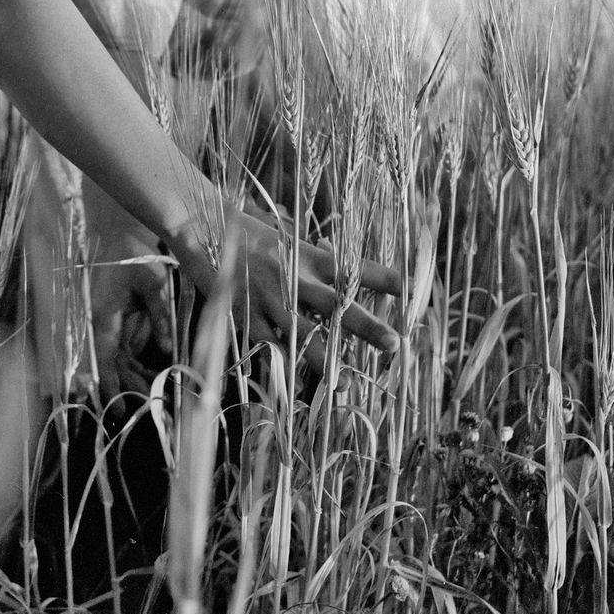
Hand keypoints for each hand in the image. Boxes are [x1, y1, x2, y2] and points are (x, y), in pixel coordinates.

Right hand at [172, 208, 404, 360]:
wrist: (204, 225)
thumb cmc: (249, 232)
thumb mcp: (286, 239)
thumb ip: (311, 262)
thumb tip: (339, 280)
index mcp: (306, 255)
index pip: (352, 267)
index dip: (382, 278)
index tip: (409, 289)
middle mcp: (293, 277)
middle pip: (336, 306)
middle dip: (366, 327)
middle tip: (394, 344)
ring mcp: (268, 299)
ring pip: (302, 334)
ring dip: (324, 359)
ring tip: (342, 383)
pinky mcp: (243, 314)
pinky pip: (265, 345)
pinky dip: (278, 365)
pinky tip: (290, 387)